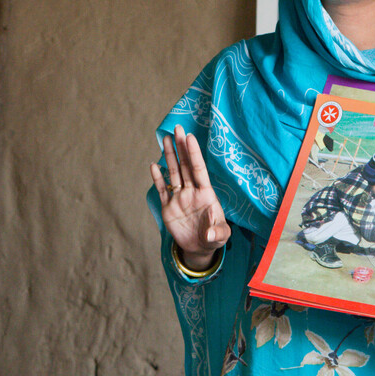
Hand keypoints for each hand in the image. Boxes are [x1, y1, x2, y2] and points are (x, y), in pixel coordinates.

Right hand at [151, 127, 230, 270]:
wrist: (200, 247)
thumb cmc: (215, 238)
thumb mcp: (221, 236)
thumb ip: (217, 232)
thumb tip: (211, 232)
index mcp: (206, 194)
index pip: (199, 170)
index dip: (194, 154)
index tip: (190, 137)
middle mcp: (192, 192)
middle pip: (185, 166)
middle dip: (181, 148)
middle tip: (177, 128)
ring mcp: (179, 198)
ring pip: (173, 174)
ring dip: (170, 157)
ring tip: (166, 139)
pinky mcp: (168, 207)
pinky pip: (162, 190)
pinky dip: (158, 179)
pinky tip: (154, 165)